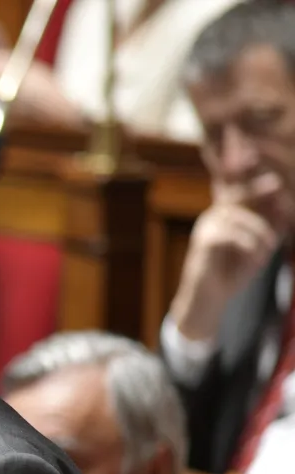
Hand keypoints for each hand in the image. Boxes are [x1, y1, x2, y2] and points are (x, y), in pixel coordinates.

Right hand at [171, 175, 285, 340]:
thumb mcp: (259, 246)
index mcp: (226, 214)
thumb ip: (270, 225)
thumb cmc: (234, 272)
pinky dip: (250, 246)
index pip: (233, 185)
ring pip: (238, 216)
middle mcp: (214, 216)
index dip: (237, 167)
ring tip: (270, 248)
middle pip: (235, 193)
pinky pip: (232, 235)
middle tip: (275, 183)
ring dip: (260, 232)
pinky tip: (257, 261)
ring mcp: (206, 227)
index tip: (255, 160)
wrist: (210, 299)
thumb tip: (284, 205)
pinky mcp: (203, 241)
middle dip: (254, 187)